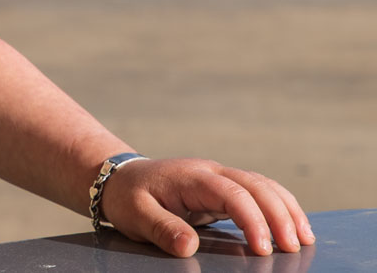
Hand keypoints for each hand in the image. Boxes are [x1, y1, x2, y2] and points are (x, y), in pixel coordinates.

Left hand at [100, 157, 312, 257]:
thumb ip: (161, 228)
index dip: (252, 221)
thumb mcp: (135, 215)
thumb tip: (188, 246)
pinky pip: (258, 191)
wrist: (119, 178)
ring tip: (305, 239)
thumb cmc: (127, 197)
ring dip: (287, 209)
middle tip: (295, 248)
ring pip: (262, 185)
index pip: (232, 194)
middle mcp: (210, 171)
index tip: (263, 251)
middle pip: (256, 186)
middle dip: (279, 216)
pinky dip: (279, 206)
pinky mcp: (222, 187)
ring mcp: (218, 177)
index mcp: (191, 177)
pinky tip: (293, 226)